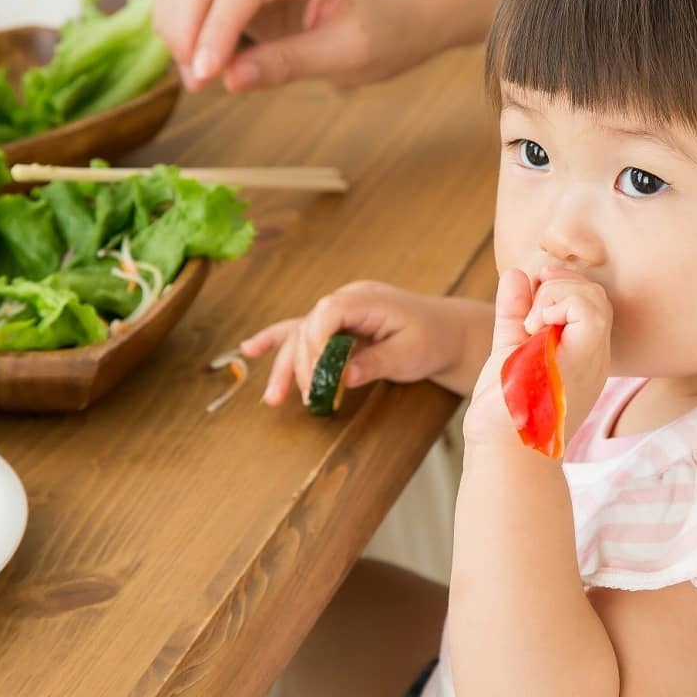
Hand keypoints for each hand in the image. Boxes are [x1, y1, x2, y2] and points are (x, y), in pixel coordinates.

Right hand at [151, 0, 423, 93]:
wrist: (387, 14)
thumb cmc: (376, 33)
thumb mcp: (345, 56)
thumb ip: (289, 64)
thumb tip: (229, 79)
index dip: (216, 30)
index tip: (205, 76)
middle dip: (186, 27)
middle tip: (195, 83)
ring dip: (174, 24)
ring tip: (194, 77)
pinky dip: (175, 18)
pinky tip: (190, 57)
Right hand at [240, 281, 465, 405]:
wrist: (446, 331)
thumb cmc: (432, 339)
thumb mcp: (411, 354)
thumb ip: (377, 362)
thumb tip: (344, 376)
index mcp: (366, 299)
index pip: (327, 313)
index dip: (316, 343)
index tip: (318, 376)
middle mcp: (347, 300)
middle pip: (308, 327)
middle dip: (301, 364)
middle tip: (306, 398)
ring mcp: (339, 312)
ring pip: (300, 334)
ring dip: (284, 364)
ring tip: (272, 398)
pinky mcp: (336, 326)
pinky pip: (302, 331)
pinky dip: (277, 341)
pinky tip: (250, 350)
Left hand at [464, 268, 611, 449]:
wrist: (503, 452)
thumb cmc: (505, 414)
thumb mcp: (510, 350)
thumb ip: (514, 313)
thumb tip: (516, 274)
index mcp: (580, 354)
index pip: (588, 301)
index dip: (560, 286)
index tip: (531, 299)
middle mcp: (592, 355)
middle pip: (595, 294)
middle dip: (558, 284)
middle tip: (530, 311)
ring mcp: (589, 359)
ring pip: (594, 297)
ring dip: (555, 294)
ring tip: (530, 325)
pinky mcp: (580, 362)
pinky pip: (588, 310)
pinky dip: (557, 302)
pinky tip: (532, 328)